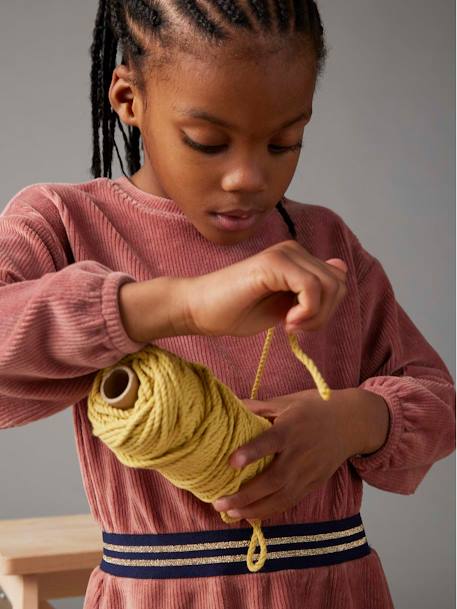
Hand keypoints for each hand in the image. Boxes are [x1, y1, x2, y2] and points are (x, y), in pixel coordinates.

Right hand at [184, 240, 346, 336]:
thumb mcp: (286, 307)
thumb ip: (313, 292)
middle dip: (325, 314)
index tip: (302, 324)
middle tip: (297, 327)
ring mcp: (283, 253)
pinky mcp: (272, 263)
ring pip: (330, 285)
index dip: (328, 308)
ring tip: (291, 324)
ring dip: (316, 315)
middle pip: (339, 283)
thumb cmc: (236, 310)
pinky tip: (288, 320)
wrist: (200, 309)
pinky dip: (307, 310)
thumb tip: (341, 267)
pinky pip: (311, 287)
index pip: (338, 280)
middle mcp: (293, 250)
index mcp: (297, 258)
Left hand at [212, 388, 379, 520]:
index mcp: (291, 429)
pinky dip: (271, 511)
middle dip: (246, 495)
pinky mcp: (314, 484)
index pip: (270, 443)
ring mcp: (308, 472)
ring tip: (230, 515)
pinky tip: (252, 515)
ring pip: (281, 498)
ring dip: (255, 509)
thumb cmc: (315, 408)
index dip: (251, 453)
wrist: (352, 423)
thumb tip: (232, 404)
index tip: (232, 462)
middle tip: (220, 503)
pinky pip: (290, 501)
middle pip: (273, 480)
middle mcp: (300, 454)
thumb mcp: (288, 401)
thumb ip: (259, 407)